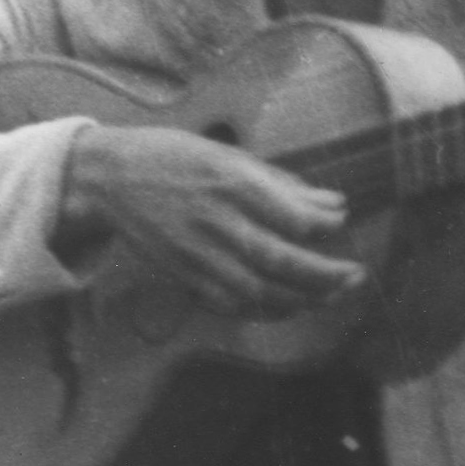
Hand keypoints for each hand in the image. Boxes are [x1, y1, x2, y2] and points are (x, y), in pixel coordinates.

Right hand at [56, 122, 361, 315]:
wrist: (107, 178)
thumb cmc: (173, 157)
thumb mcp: (229, 155)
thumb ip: (283, 184)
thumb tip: (335, 205)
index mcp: (233, 185)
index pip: (297, 220)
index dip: (327, 228)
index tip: (341, 222)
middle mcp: (218, 223)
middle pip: (285, 263)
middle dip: (329, 277)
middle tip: (357, 277)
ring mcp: (198, 254)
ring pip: (261, 293)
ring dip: (304, 301)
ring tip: (331, 296)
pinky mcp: (184, 275)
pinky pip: (232, 305)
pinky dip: (266, 311)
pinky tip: (288, 305)